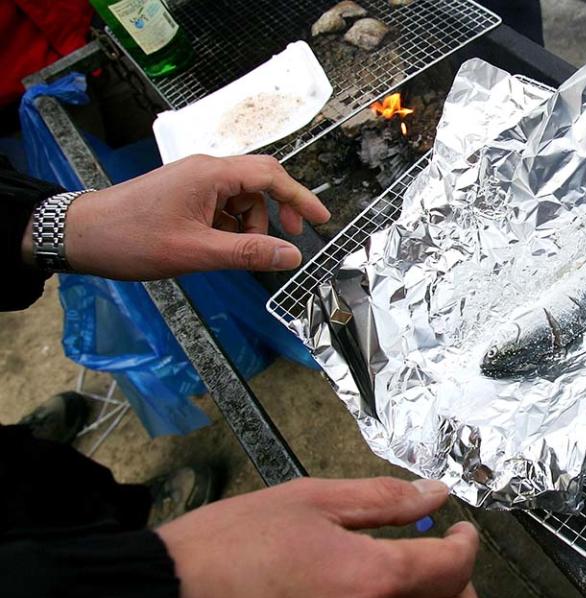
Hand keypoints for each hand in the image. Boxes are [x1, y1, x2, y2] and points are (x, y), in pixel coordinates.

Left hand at [23, 154, 329, 279]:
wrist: (80, 234)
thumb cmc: (132, 239)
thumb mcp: (196, 252)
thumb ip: (248, 253)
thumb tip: (292, 256)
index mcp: (211, 175)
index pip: (270, 176)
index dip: (300, 197)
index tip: (321, 220)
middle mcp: (205, 170)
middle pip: (259, 182)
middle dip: (279, 209)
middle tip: (290, 239)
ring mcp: (193, 181)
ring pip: (241, 197)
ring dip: (251, 224)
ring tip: (240, 253)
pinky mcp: (183, 193)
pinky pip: (221, 205)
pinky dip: (231, 226)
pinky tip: (219, 247)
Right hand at [156, 477, 480, 597]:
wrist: (172, 595)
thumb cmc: (231, 546)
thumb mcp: (312, 500)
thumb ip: (382, 498)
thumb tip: (434, 493)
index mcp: (367, 579)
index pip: (453, 567)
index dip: (467, 543)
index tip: (460, 531)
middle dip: (462, 585)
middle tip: (442, 560)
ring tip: (416, 584)